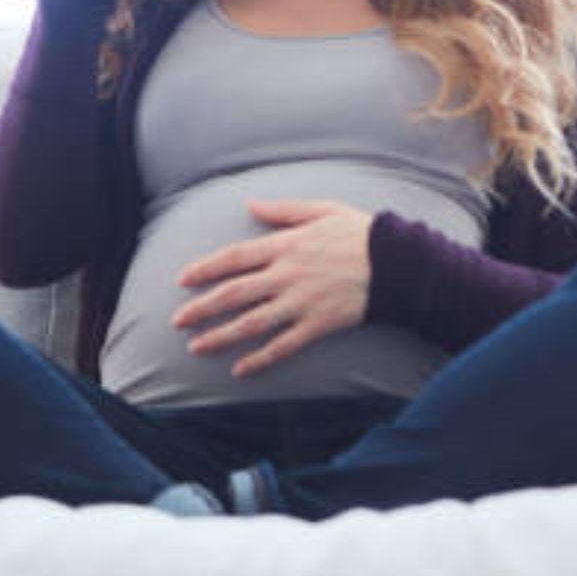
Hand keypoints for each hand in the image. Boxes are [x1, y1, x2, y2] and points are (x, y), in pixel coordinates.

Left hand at [170, 199, 374, 377]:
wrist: (399, 264)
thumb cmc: (361, 233)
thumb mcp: (323, 210)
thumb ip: (284, 210)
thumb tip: (250, 205)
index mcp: (286, 245)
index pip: (234, 258)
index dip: (204, 269)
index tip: (181, 280)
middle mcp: (288, 275)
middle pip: (235, 293)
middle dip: (202, 308)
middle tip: (177, 320)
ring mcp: (302, 302)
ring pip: (252, 323)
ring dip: (221, 336)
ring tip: (195, 348)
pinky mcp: (319, 325)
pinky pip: (283, 346)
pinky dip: (260, 359)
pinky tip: (239, 370)